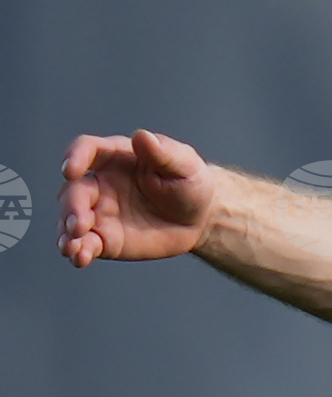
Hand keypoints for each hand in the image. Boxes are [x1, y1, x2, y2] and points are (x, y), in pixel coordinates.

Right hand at [61, 129, 222, 266]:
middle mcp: (99, 182)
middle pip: (74, 190)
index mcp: (114, 156)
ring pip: (73, 219)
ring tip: (71, 247)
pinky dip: (79, 251)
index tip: (70, 171)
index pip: (87, 150)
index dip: (75, 157)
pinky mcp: (106, 238)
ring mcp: (100, 211)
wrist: (199, 217)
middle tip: (79, 224)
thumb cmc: (189, 182)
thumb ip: (163, 152)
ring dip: (67, 232)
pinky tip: (79, 259)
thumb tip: (143, 137)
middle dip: (72, 207)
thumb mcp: (183, 164)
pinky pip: (87, 244)